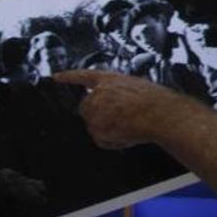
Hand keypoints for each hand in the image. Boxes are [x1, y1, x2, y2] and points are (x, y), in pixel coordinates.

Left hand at [55, 70, 172, 148]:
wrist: (159, 114)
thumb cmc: (155, 100)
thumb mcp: (136, 85)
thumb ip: (119, 90)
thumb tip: (116, 100)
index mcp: (108, 79)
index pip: (82, 76)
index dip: (68, 77)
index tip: (56, 77)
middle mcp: (98, 95)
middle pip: (85, 107)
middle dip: (97, 114)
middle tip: (117, 119)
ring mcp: (96, 113)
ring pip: (93, 125)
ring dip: (106, 128)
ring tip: (128, 126)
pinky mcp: (98, 130)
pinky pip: (101, 139)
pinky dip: (112, 141)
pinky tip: (127, 134)